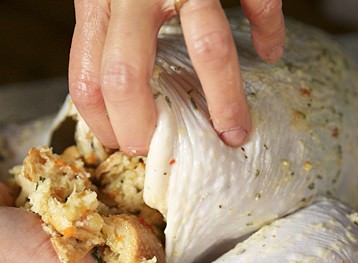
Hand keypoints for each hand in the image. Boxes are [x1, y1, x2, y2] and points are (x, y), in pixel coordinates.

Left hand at [68, 0, 284, 154]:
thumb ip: (103, 29)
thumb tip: (107, 98)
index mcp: (97, 0)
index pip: (86, 81)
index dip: (104, 125)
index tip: (127, 146)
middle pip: (126, 76)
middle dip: (148, 129)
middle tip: (167, 154)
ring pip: (206, 48)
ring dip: (225, 101)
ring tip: (235, 133)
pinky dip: (268, 28)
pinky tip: (271, 48)